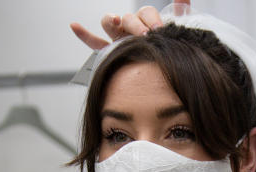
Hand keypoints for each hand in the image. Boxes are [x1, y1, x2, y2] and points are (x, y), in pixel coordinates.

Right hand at [69, 2, 189, 49]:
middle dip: (135, 24)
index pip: (145, 13)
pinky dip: (83, 34)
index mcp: (146, 23)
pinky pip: (93, 42)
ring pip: (110, 23)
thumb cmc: (168, 51)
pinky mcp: (108, 52)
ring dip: (111, 20)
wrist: (164, 73)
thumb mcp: (176, 33)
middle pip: (128, 17)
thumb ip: (180, 13)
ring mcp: (118, 38)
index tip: (159, 29)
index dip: (151, 19)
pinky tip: (74, 26)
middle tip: (144, 35)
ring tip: (115, 20)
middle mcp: (131, 28)